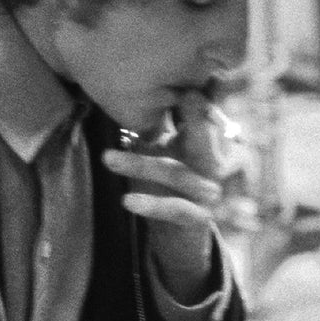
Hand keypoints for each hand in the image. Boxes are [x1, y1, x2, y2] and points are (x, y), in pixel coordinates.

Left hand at [103, 94, 242, 299]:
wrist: (181, 238)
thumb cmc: (166, 186)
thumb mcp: (163, 152)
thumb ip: (155, 127)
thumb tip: (133, 92)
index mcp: (202, 143)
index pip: (202, 115)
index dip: (197, 98)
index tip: (186, 82)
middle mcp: (211, 166)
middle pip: (202, 138)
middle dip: (196, 117)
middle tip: (183, 98)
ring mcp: (209, 193)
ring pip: (176, 174)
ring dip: (140, 165)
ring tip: (107, 158)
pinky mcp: (200, 219)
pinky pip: (176, 210)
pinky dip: (151, 205)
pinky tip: (126, 200)